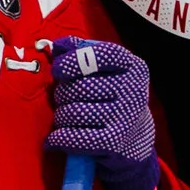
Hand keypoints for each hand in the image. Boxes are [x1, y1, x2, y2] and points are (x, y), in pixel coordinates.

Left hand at [46, 36, 155, 184]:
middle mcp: (132, 91)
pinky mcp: (114, 143)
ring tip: (63, 118)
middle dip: (62, 93)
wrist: (135, 140)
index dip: (72, 60)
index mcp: (133, 67)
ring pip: (73, 112)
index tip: (59, 69)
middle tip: (63, 99)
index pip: (99, 55)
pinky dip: (58, 138)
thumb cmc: (113, 98)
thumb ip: (83, 52)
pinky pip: (74, 138)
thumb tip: (57, 46)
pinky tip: (53, 139)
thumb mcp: (108, 71)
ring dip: (60, 117)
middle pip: (79, 87)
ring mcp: (124, 118)